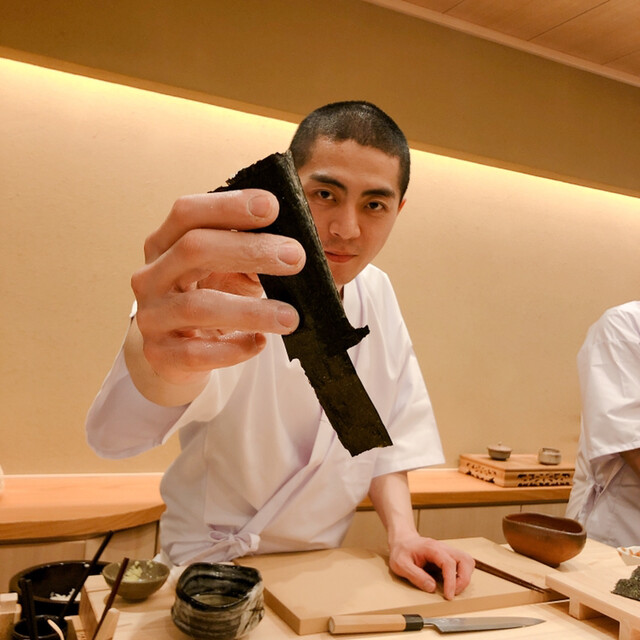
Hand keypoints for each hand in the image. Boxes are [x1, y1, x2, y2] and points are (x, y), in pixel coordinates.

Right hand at [129, 189, 305, 390]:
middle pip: (194, 249)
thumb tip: (287, 251)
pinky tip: (260, 342)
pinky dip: (234, 348)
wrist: (175, 354)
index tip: (272, 207)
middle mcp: (151, 276)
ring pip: (198, 307)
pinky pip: (198, 353)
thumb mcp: (224, 271)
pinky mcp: (160, 354)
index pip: (187, 213)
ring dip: (251, 310)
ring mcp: (151, 317)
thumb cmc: (207, 300)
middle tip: (295, 257)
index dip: (228, 206)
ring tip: (290, 316)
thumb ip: (247, 255)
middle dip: (249, 249)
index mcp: (164, 244)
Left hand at [388, 534, 474, 599]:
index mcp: (432, 548)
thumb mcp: (401, 564)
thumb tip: (432, 587)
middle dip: (463, 579)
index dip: (451, 581)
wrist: (402, 540)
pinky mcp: (449, 557)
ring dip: (465, 577)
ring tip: (454, 588)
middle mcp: (443, 548)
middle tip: (453, 593)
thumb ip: (416, 576)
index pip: (449, 563)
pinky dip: (463, 575)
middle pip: (465, 560)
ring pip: (467, 561)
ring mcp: (448, 551)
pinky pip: (463, 564)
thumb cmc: (401, 551)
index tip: (448, 595)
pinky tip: (453, 583)